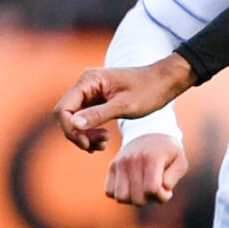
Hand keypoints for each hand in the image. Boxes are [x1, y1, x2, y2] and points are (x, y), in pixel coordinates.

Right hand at [55, 56, 195, 152]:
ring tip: (104, 144)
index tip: (87, 144)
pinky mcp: (97, 100)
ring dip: (85, 135)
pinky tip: (104, 140)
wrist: (164, 82)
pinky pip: (85, 119)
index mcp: (88, 81)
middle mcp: (85, 84)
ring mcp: (90, 92)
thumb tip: (74, 124)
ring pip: (75, 119)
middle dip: (78, 134)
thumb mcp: (125, 106)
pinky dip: (91, 132)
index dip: (70, 129)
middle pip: (66, 115)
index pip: (64, 109)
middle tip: (96, 146)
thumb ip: (98, 115)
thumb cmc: (148, 91)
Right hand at [105, 132, 186, 204]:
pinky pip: (109, 191)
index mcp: (151, 158)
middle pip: (137, 198)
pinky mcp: (111, 167)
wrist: (149, 132)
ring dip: (134, 199)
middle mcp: (132, 160)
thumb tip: (162, 189)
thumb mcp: (181, 162)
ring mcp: (119, 163)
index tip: (167, 190)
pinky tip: (132, 187)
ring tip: (143, 189)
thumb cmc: (168, 152)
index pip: (152, 189)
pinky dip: (121, 194)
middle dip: (150, 200)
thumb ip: (174, 178)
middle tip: (156, 189)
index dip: (162, 196)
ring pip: (121, 198)